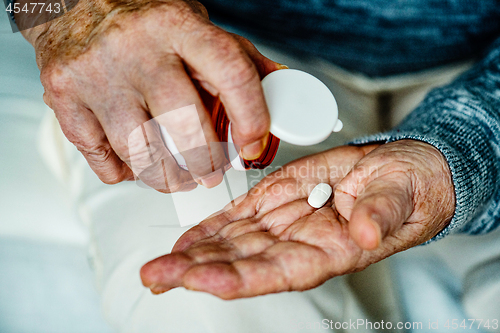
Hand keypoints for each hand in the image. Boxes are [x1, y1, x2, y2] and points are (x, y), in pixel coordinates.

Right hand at [29, 0, 281, 191]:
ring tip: (179, 178)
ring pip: (139, 151)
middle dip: (206, 162)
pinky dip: (123, 173)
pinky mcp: (65, 96)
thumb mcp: (195, 26)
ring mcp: (96, 73)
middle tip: (211, 173)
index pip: (230, 73)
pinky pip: (101, 158)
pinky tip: (135, 165)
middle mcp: (135, 48)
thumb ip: (236, 58)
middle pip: (183, 122)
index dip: (251, 118)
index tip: (252, 145)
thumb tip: (278, 91)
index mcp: (177, 26)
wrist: (75, 4)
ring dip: (167, 178)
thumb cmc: (142, 20)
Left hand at [140, 140, 454, 298]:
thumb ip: (381, 214)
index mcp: (330, 250)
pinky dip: (208, 229)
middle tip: (158, 275)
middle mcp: (298, 244)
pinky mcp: (274, 200)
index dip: (242, 278)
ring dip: (192, 254)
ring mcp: (283, 223)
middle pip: (242, 263)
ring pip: (231, 244)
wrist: (398, 172)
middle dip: (197, 271)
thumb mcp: (402, 195)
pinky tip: (183, 242)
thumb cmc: (406, 188)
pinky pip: (236, 218)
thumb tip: (366, 231)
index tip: (204, 281)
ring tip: (158, 265)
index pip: (279, 272)